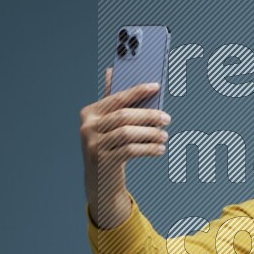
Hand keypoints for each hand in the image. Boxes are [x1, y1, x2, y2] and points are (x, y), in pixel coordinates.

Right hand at [80, 68, 170, 228]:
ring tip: (165, 136)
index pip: (117, 98)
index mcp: (89, 113)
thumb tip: (111, 71)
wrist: (100, 182)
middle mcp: (87, 128)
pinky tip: (160, 149)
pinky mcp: (102, 161)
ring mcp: (92, 145)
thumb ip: (112, 101)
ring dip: (151, 134)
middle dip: (149, 116)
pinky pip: (131, 150)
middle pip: (124, 116)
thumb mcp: (107, 125)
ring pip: (128, 133)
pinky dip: (149, 149)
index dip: (137, 91)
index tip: (157, 86)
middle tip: (167, 118)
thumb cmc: (108, 146)